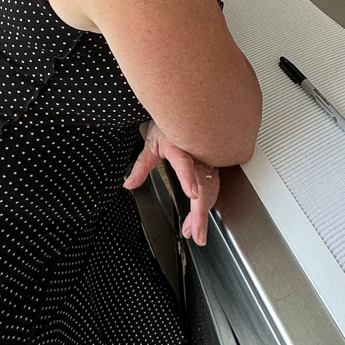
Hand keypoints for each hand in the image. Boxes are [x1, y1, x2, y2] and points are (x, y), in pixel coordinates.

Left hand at [124, 121, 219, 246]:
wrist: (189, 109)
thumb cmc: (170, 123)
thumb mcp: (152, 142)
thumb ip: (142, 165)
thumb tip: (129, 185)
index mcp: (181, 146)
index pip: (185, 163)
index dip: (188, 178)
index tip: (192, 194)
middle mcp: (199, 154)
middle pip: (204, 186)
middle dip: (200, 214)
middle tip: (195, 235)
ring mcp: (209, 159)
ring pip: (211, 189)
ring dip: (201, 213)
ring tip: (193, 230)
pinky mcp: (215, 164)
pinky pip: (214, 186)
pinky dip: (206, 204)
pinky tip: (198, 217)